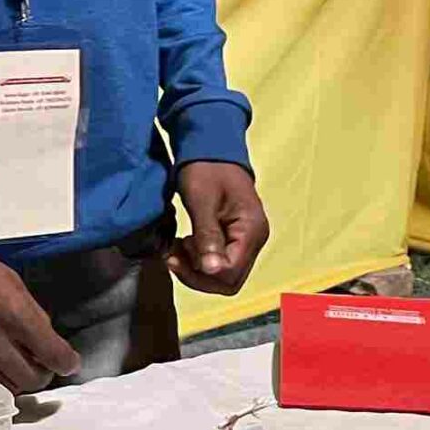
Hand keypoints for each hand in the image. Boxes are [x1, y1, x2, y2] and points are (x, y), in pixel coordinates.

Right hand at [0, 231, 80, 390]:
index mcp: (12, 312)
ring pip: (6, 387)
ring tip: (16, 362)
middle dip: (43, 374)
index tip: (68, 361)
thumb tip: (46, 337)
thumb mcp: (8, 278)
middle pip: (32, 380)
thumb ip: (31, 311)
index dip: (67, 362)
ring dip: (17, 378)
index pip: (53, 354)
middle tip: (42, 363)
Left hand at [171, 162, 267, 295]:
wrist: (212, 149)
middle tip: (173, 255)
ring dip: (196, 270)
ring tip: (176, 249)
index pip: (230, 272)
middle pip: (229, 281)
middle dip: (197, 275)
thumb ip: (207, 236)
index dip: (202, 271)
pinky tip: (184, 247)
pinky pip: (220, 264)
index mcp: (252, 230)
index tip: (177, 253)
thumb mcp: (202, 200)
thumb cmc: (206, 168)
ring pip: (223, 277)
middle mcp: (255, 241)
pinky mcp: (237, 241)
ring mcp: (248, 242)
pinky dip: (199, 262)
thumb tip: (211, 270)